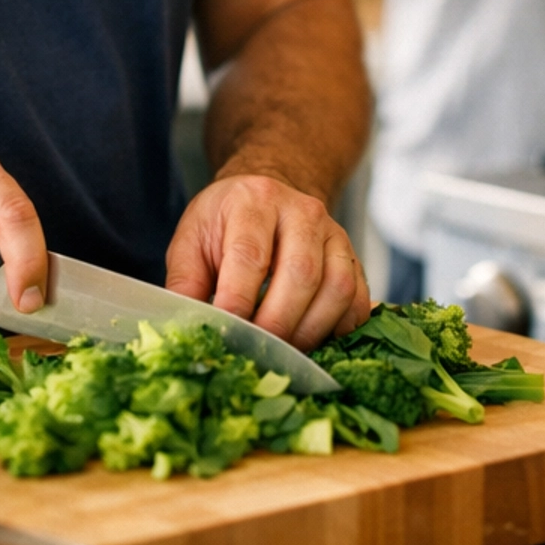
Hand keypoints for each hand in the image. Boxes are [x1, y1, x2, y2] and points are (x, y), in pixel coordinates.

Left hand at [163, 170, 369, 352]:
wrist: (264, 193)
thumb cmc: (223, 223)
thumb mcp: (191, 240)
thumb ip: (186, 282)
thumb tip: (186, 327)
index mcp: (253, 202)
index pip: (250, 256)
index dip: (239, 301)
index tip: (227, 333)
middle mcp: (301, 211)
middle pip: (301, 274)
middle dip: (278, 323)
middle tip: (257, 351)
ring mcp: (333, 232)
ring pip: (337, 287)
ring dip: (311, 330)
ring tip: (284, 350)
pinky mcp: (352, 255)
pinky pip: (358, 297)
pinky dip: (341, 327)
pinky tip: (316, 340)